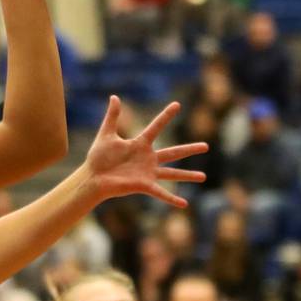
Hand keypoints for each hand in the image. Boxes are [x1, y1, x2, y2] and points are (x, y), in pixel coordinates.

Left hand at [84, 97, 207, 207]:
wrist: (93, 177)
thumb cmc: (98, 158)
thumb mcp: (106, 134)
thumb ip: (112, 116)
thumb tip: (114, 97)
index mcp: (140, 144)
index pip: (156, 127)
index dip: (166, 116)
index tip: (177, 104)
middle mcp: (148, 158)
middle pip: (173, 152)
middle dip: (190, 149)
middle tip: (206, 146)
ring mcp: (147, 173)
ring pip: (172, 173)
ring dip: (188, 175)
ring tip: (203, 176)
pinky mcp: (144, 185)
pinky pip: (160, 193)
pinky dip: (171, 198)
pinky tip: (184, 204)